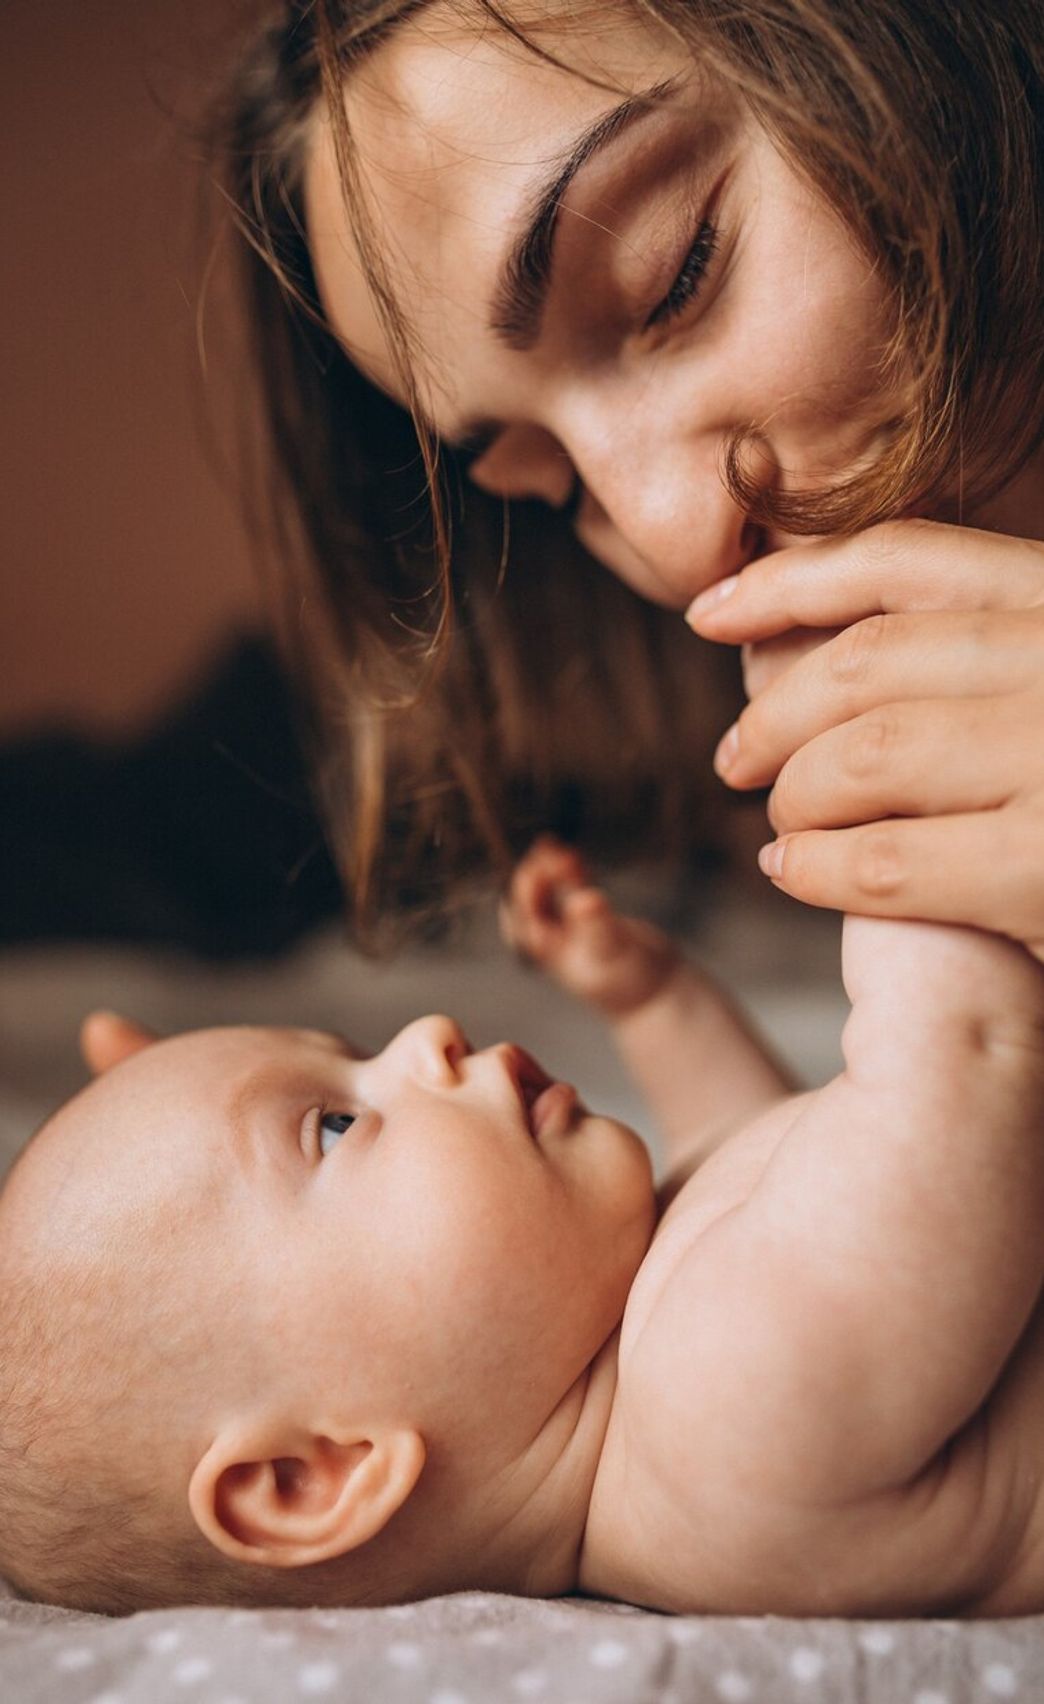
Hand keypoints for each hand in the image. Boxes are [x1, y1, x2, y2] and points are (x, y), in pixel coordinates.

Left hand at [500, 836, 678, 1015]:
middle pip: (529, 902)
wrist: (657, 994)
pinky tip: (573, 858)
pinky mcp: (588, 923)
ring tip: (553, 844)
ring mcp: (569, 933)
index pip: (523, 915)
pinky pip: (569, 894)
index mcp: (548, 953)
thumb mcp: (614, 951)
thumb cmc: (632, 981)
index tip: (544, 864)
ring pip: (546, 895)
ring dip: (548, 870)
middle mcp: (553, 942)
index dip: (528, 887)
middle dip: (535, 873)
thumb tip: (583, 900)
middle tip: (548, 847)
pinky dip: (569, 875)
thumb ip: (597, 926)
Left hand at [687, 519, 1043, 960]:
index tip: (710, 613)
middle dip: (776, 709)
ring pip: (866, 754)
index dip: (791, 582)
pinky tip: (795, 874)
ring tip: (781, 826)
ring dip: (795, 792)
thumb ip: (977, 661)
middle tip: (736, 757)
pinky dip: (819, 865)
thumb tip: (798, 644)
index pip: (910, 561)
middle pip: (871, 660)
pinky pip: (886, 858)